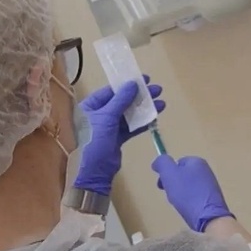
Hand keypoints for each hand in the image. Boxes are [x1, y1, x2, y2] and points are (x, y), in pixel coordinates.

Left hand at [73, 76, 165, 195]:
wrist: (94, 171)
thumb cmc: (94, 140)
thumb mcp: (106, 117)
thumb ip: (121, 100)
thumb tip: (133, 84)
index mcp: (89, 106)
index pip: (110, 91)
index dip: (127, 84)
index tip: (143, 79)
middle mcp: (98, 114)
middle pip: (122, 101)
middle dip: (139, 96)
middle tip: (157, 90)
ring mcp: (108, 127)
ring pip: (128, 114)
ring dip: (143, 109)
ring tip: (161, 103)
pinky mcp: (116, 138)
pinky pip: (130, 127)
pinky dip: (141, 123)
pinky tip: (154, 117)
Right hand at [151, 155, 233, 232]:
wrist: (208, 217)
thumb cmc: (187, 194)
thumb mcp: (169, 174)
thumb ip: (162, 163)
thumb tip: (158, 162)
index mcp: (196, 161)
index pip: (176, 163)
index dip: (167, 173)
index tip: (163, 185)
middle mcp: (206, 170)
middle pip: (182, 175)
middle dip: (173, 184)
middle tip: (170, 195)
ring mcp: (211, 185)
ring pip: (188, 187)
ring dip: (180, 194)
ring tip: (180, 203)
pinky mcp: (213, 198)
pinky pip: (195, 197)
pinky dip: (189, 202)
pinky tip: (188, 209)